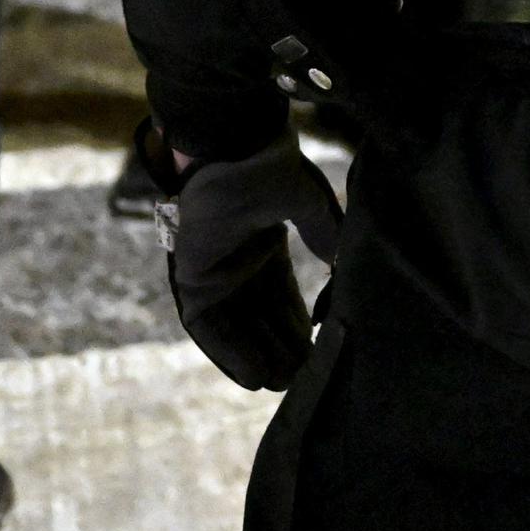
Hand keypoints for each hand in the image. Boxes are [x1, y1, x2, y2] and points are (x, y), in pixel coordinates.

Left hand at [151, 129, 342, 389]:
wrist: (228, 144)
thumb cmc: (266, 165)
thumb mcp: (308, 203)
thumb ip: (325, 235)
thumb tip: (340, 267)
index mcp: (265, 245)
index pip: (282, 298)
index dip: (297, 327)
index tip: (318, 353)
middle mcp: (238, 263)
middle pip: (259, 319)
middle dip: (279, 350)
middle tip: (302, 380)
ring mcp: (212, 271)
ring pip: (234, 328)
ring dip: (254, 357)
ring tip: (279, 387)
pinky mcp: (190, 276)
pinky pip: (206, 325)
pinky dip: (227, 352)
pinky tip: (251, 376)